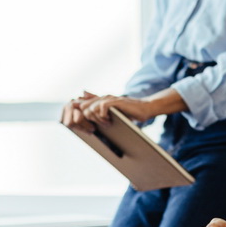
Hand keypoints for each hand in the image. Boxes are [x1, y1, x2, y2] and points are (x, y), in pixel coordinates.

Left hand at [60, 89, 186, 132]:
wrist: (145, 108)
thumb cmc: (129, 112)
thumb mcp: (111, 111)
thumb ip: (98, 106)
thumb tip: (83, 99)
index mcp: (99, 100)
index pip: (81, 106)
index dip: (81, 118)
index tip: (89, 128)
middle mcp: (102, 97)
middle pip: (82, 108)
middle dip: (86, 121)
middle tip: (96, 129)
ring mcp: (109, 98)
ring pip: (90, 108)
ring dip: (96, 119)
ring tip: (106, 124)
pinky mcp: (116, 101)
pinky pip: (101, 107)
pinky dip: (103, 116)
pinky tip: (109, 121)